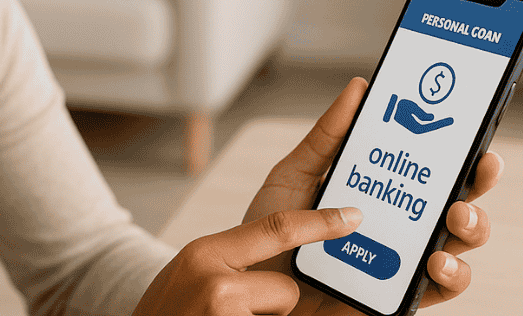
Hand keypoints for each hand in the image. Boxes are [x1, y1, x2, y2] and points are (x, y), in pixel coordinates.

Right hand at [133, 207, 362, 315]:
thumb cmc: (169, 310)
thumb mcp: (192, 270)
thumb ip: (230, 258)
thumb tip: (285, 245)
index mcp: (204, 254)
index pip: (276, 229)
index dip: (320, 223)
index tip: (354, 217)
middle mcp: (216, 286)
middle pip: (285, 290)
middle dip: (272, 305)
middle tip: (232, 312)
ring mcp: (226, 315)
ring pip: (281, 315)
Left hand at [242, 78, 503, 314]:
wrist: (251, 288)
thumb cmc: (272, 233)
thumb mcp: (294, 176)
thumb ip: (326, 137)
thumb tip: (358, 88)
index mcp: (381, 188)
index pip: (429, 164)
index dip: (459, 145)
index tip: (472, 125)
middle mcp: (400, 221)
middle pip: (457, 197)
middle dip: (478, 180)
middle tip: (479, 165)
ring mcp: (403, 258)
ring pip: (459, 241)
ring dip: (472, 225)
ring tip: (455, 215)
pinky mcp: (398, 295)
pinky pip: (441, 288)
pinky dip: (451, 275)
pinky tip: (434, 261)